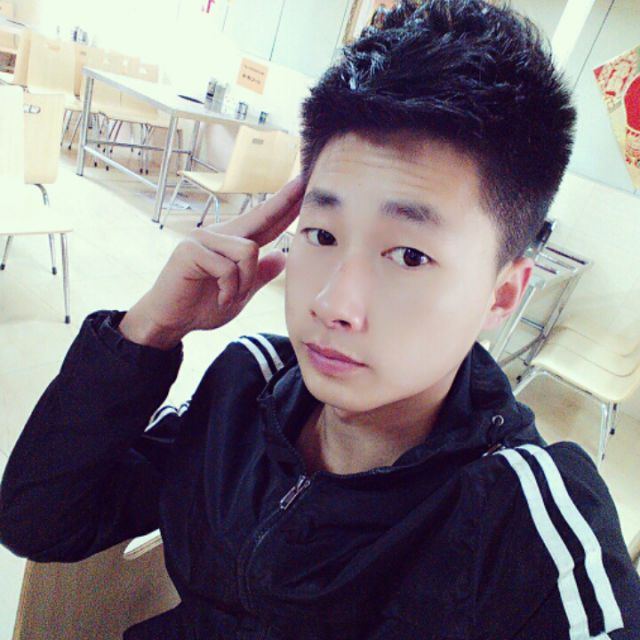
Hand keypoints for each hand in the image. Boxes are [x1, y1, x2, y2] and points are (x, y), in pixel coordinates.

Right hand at [119, 177, 304, 348]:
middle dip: (283, 201)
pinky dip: (229, 289)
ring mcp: (202, 239)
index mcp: (231, 243)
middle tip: (303, 180)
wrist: (170, 322)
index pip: (264, 222)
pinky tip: (220, 298)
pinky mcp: (190, 250)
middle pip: (259, 215)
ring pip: (248, 250)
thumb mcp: (239, 293)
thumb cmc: (201, 307)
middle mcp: (218, 235)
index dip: (284, 206)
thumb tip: (281, 257)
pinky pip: (228, 267)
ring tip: (230, 297)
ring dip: (244, 282)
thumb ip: (259, 275)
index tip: (302, 186)